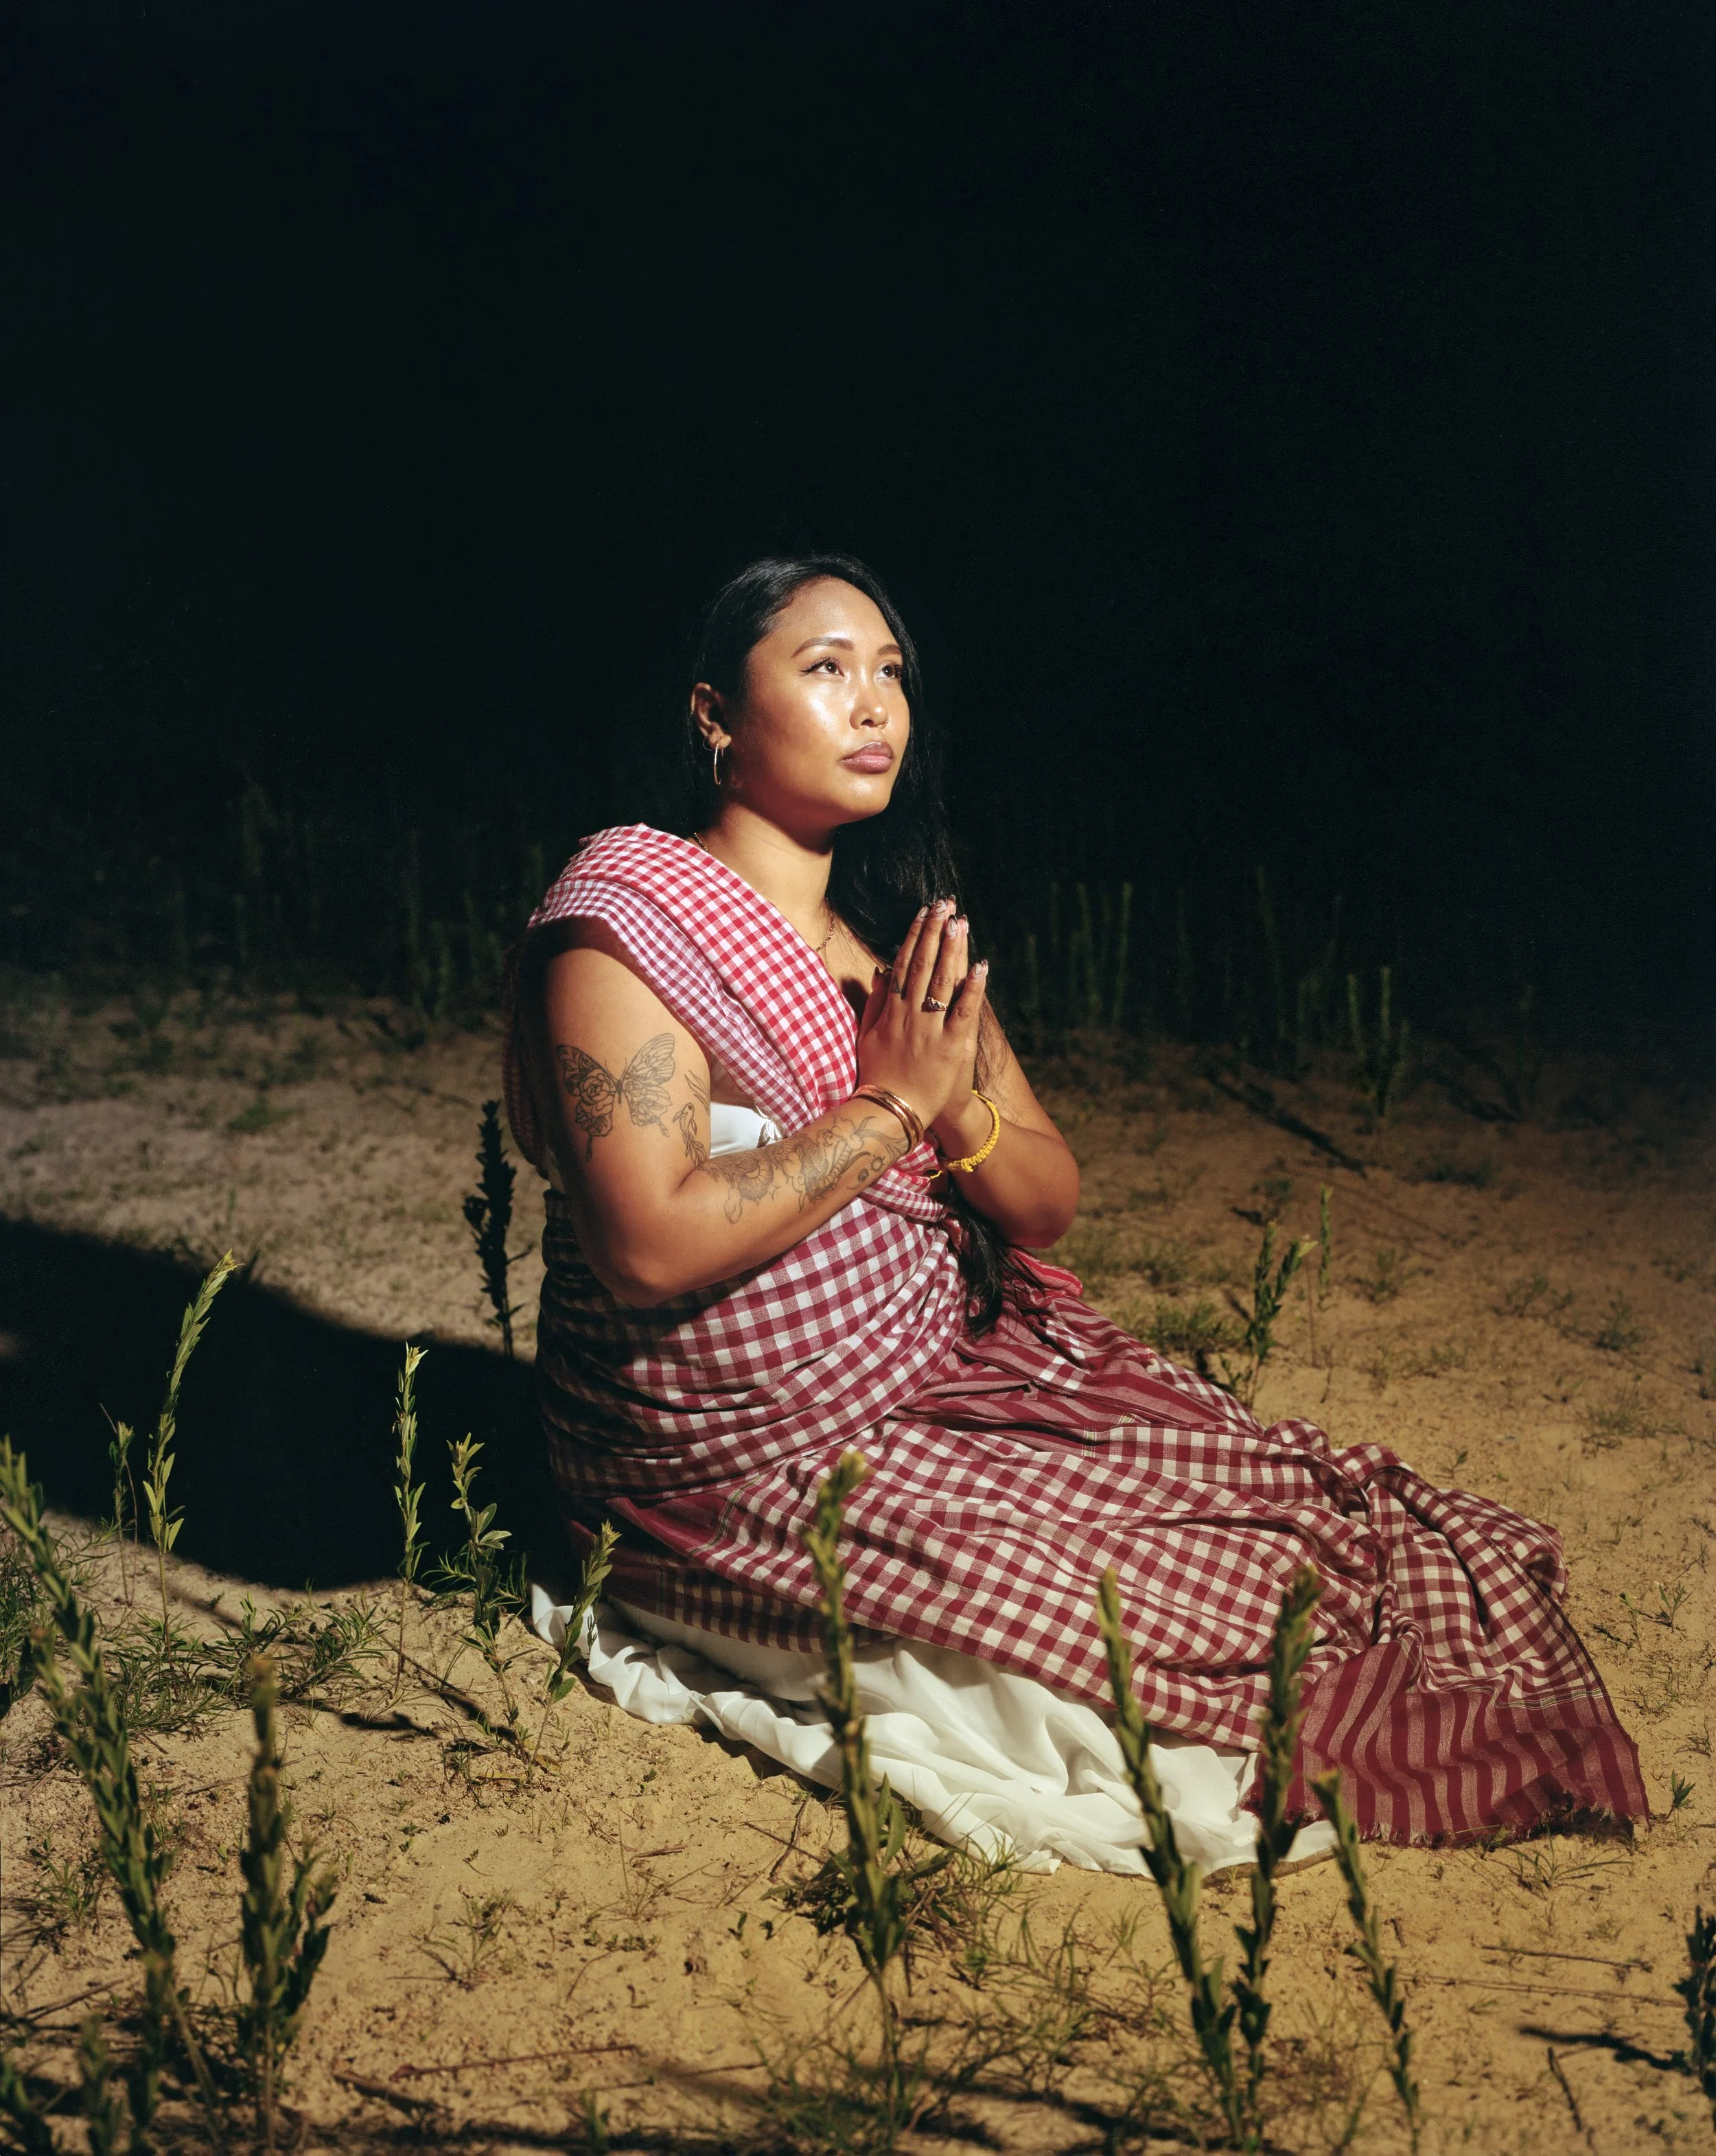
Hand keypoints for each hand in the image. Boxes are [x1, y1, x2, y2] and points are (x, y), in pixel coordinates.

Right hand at [853, 900, 988, 1135]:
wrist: (892, 1113)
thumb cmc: (880, 1076)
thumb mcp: (867, 1037)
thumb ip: (874, 1003)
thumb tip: (879, 971)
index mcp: (891, 1011)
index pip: (903, 964)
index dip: (914, 935)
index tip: (924, 912)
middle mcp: (910, 1015)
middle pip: (922, 965)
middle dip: (935, 932)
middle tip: (945, 904)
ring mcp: (931, 1030)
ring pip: (942, 982)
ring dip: (952, 950)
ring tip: (960, 922)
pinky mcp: (951, 1047)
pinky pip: (964, 1013)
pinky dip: (972, 989)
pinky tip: (981, 966)